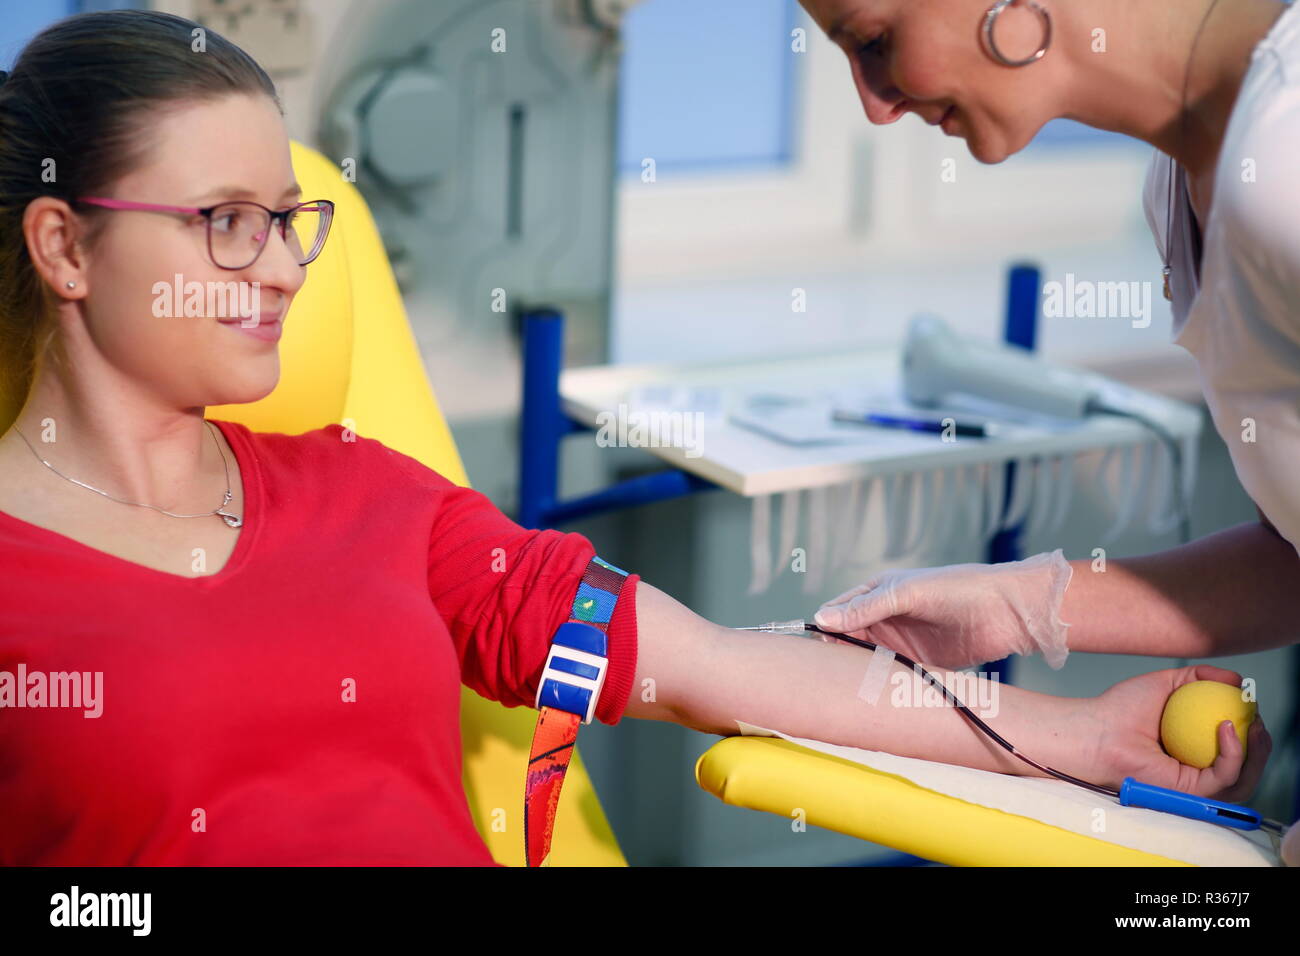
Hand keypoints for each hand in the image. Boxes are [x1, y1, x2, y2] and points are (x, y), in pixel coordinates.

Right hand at [814, 550, 1073, 670]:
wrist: (1007, 611)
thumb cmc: (958, 589)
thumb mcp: (906, 593)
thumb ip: (865, 608)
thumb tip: (821, 619)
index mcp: (878, 592)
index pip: (838, 611)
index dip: (824, 628)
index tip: (815, 648)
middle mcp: (886, 616)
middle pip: (848, 638)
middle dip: (837, 653)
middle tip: (826, 674)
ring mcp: (902, 640)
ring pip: (867, 659)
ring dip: (859, 670)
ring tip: (847, 687)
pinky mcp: (920, 661)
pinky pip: (891, 673)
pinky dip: (882, 682)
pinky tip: (874, 693)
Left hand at [1086, 665, 1270, 801]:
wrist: (1097, 729)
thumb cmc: (1122, 709)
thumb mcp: (1168, 684)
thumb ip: (1200, 677)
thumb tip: (1235, 678)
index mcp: (1194, 749)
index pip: (1235, 747)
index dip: (1250, 729)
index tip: (1251, 705)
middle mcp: (1197, 770)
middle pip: (1246, 767)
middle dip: (1262, 745)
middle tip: (1258, 717)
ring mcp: (1196, 785)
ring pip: (1243, 778)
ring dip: (1256, 752)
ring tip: (1253, 724)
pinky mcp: (1190, 793)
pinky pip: (1223, 777)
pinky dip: (1233, 754)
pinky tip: (1228, 728)